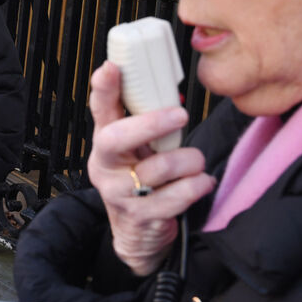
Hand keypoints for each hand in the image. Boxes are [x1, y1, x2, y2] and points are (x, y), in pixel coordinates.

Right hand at [86, 61, 214, 275]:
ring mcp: (118, 193)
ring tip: (195, 163)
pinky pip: (178, 195)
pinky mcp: (140, 215)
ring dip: (190, 161)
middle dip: (150, 123)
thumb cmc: (142, 182)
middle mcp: (105, 166)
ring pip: (160, 166)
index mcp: (105, 143)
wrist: (137, 234)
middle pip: (116, 138)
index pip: (100, 110)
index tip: (111, 67)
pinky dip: (198, 186)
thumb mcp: (137, 151)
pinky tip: (201, 183)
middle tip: (181, 115)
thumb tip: (171, 95)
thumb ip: (145, 126)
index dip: (104, 88)